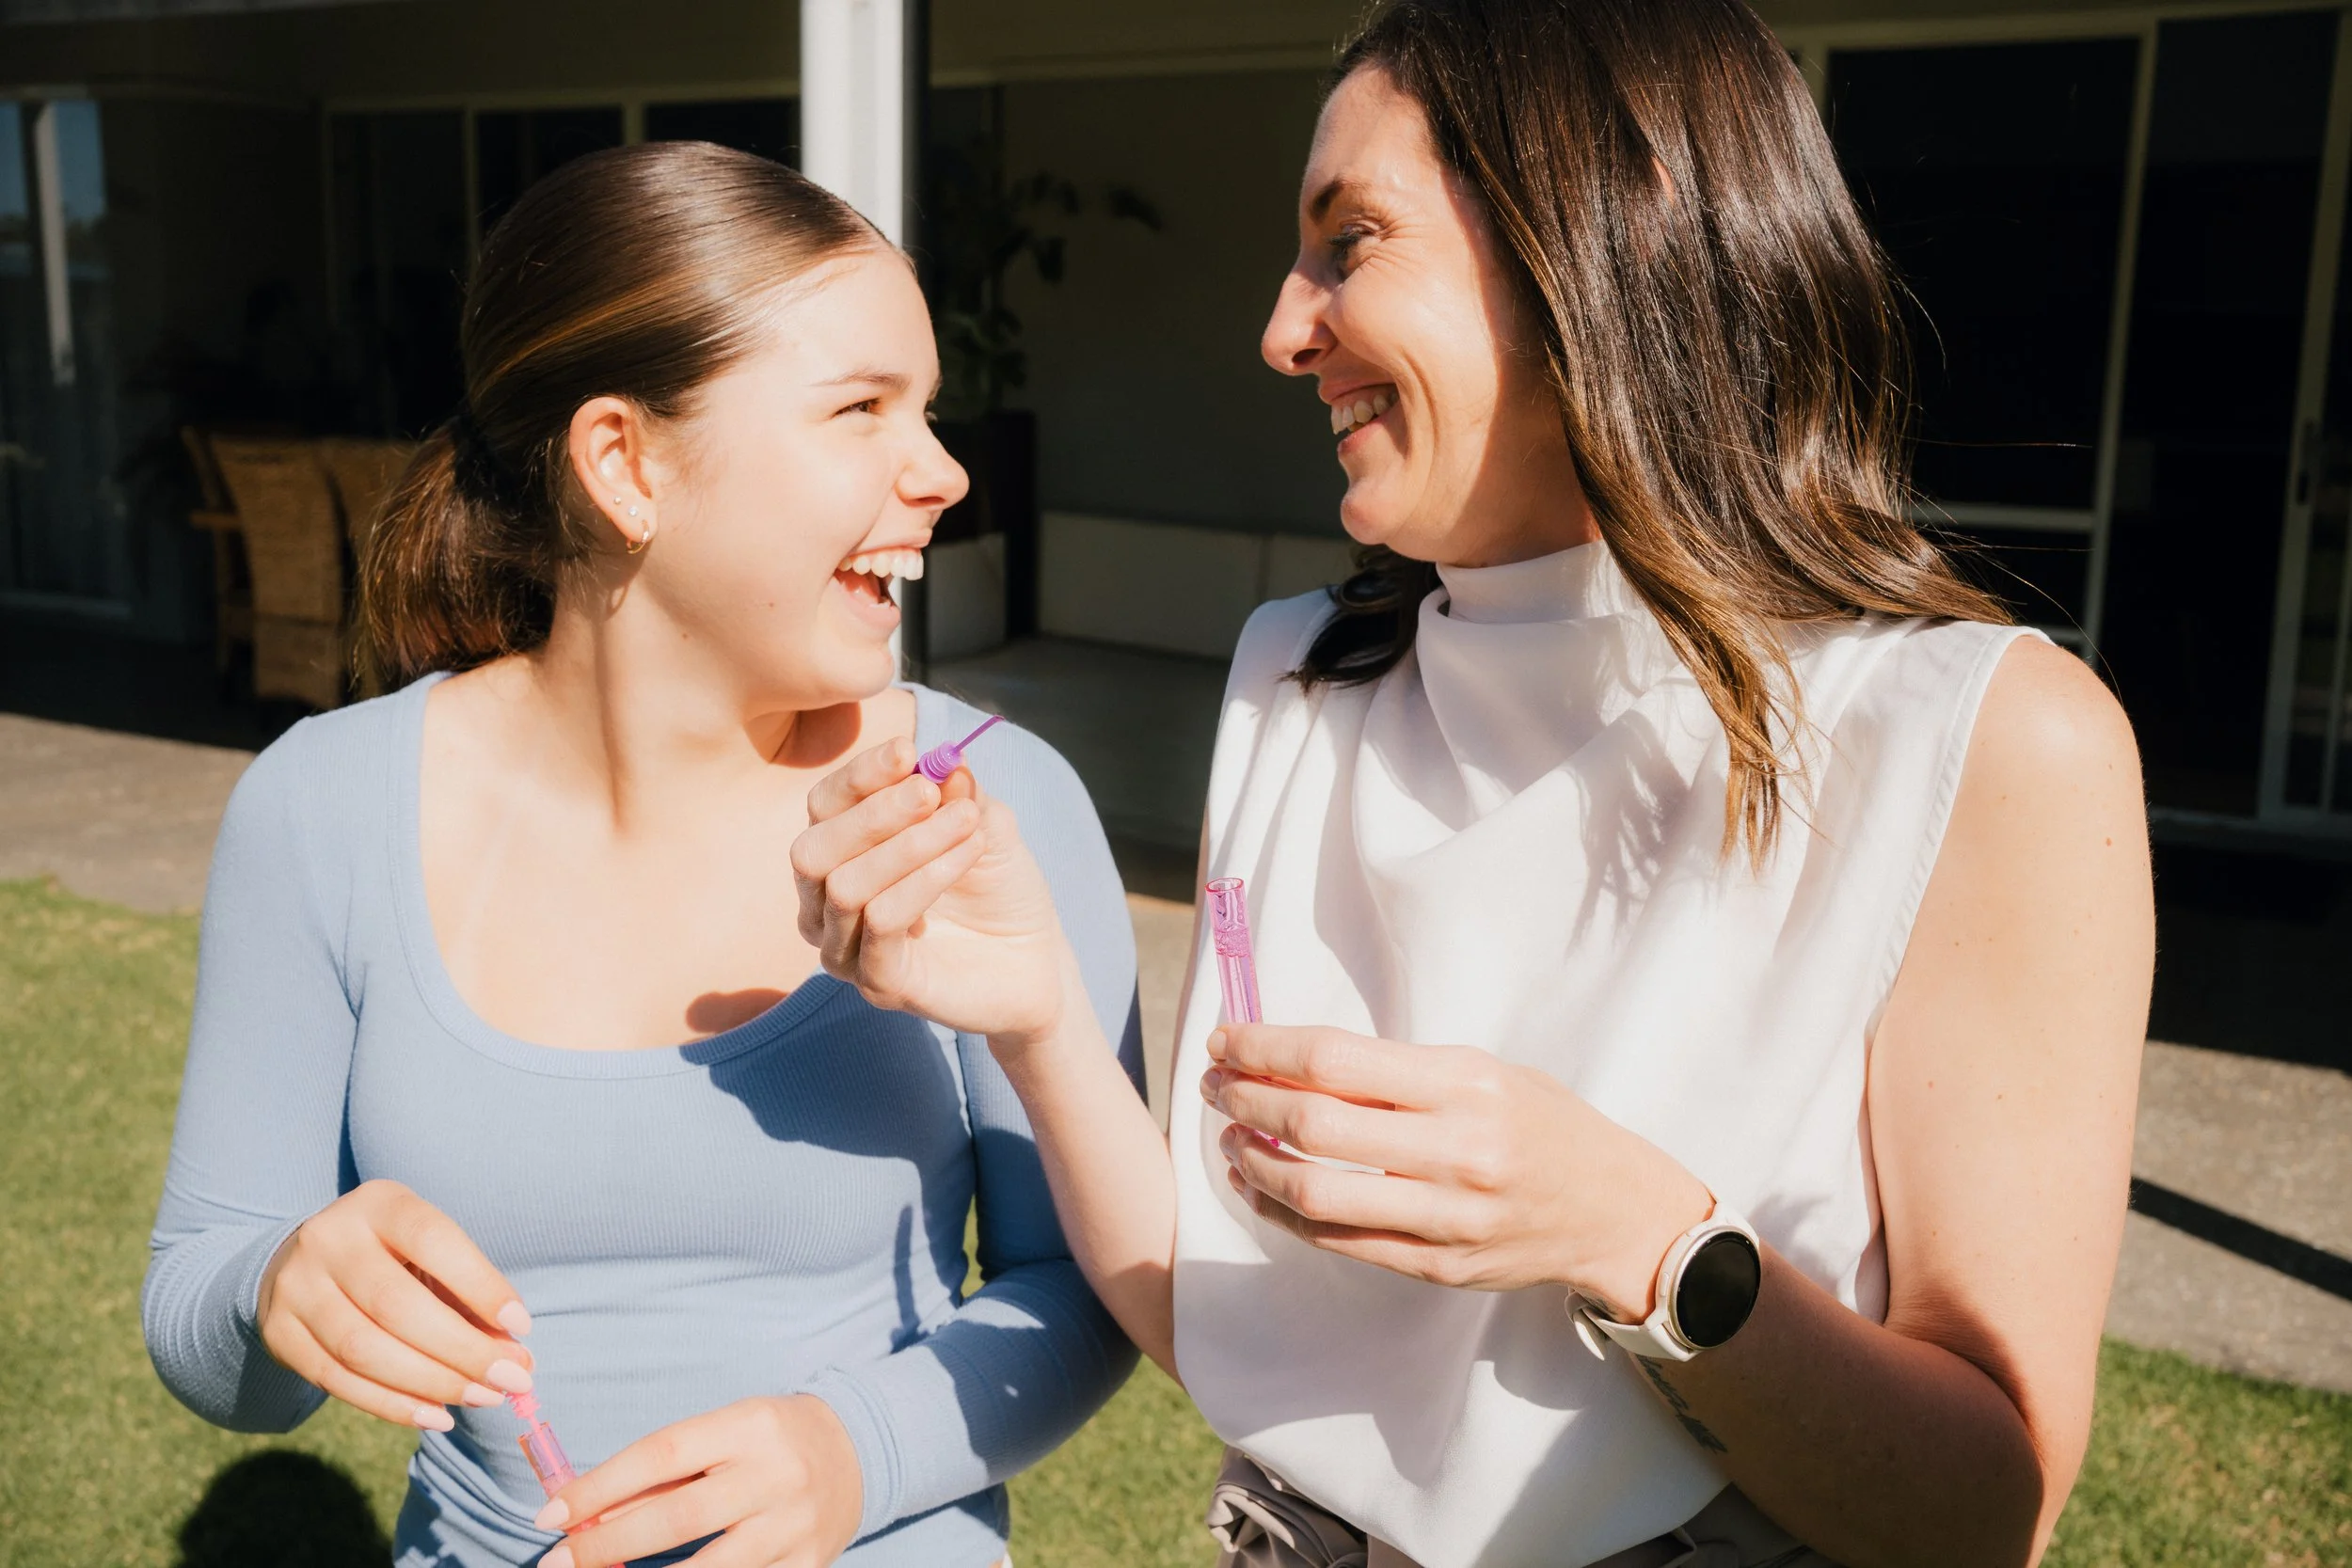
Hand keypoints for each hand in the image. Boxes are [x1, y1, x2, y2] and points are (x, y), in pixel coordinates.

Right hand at [256, 1178, 534, 1429]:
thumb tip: (512, 1353)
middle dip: (463, 1350)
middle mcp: (329, 1239)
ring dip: (432, 1384)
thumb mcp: (426, 1251)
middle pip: (397, 1306)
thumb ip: (466, 1293)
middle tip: (512, 1379)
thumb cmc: (391, 1257)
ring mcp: (296, 1288)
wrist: (300, 1262)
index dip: (480, 1285)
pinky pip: (338, 1381)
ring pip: (365, 1350)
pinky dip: (394, 1405)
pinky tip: (438, 1416)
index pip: (433, 1240)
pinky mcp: (279, 1334)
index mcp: (379, 1204)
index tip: (522, 1326)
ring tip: (482, 1398)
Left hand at [533, 1395, 861, 1567]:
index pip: (661, 1454)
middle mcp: (777, 1473)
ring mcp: (796, 1525)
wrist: (858, 1453)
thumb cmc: (769, 1441)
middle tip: (559, 1560)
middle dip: (607, 1543)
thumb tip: (587, 1513)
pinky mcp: (808, 1565)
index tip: (550, 1514)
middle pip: (678, 1517)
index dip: (600, 1486)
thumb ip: (664, 1474)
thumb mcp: (723, 1434)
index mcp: (750, 1425)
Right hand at [792, 737, 1070, 1046]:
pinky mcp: (879, 983)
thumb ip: (959, 793)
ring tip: (968, 822)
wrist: (1036, 960)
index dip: (860, 775)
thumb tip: (945, 760)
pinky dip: (926, 880)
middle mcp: (828, 905)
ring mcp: (848, 950)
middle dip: (874, 812)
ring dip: (911, 844)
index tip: (907, 750)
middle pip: (814, 849)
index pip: (824, 806)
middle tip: (931, 792)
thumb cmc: (998, 889)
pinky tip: (969, 856)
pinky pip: (881, 922)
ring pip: (846, 886)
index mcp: (843, 855)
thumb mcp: (984, 825)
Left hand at [1202, 1024, 1711, 1316]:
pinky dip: (1286, 1215)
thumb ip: (1400, 1071)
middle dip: (1245, 1101)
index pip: (1334, 1060)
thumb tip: (1295, 1062)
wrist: (1615, 1211)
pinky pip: (1341, 1243)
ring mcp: (1446, 1217)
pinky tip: (1261, 1190)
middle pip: (1313, 1126)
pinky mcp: (1437, 1266)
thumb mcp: (1484, 1071)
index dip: (1264, 1048)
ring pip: (1316, 1195)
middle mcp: (1456, 1151)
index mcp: (1465, 1084)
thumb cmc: (1544, 1125)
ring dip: (1255, 1164)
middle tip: (1216, 1084)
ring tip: (1232, 1139)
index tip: (1228, 1040)